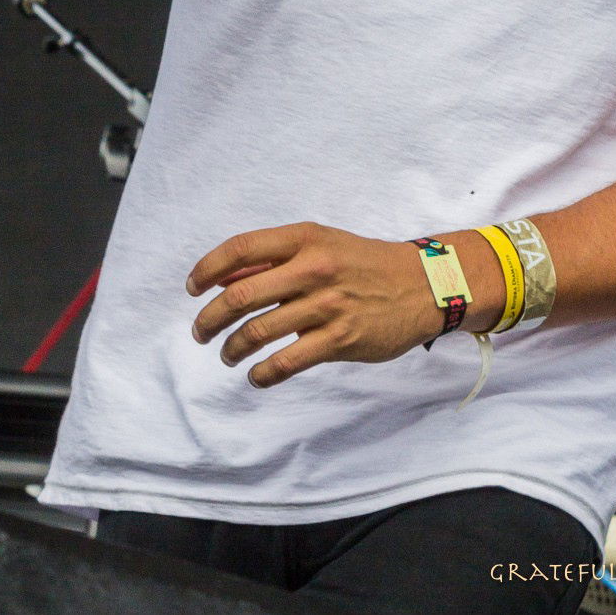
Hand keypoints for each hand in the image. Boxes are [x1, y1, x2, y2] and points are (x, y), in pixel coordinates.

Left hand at [186, 222, 451, 386]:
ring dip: (231, 349)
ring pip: (257, 332)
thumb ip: (277, 259)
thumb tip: (224, 279)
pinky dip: (262, 373)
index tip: (192, 289)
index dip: (207, 269)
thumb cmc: (365, 263)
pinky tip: (256, 375)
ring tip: (227, 355)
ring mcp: (327, 305)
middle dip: (209, 320)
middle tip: (201, 333)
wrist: (422, 285)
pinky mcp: (341, 339)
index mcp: (305, 238)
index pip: (240, 248)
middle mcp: (312, 268)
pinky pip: (287, 362)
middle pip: (240, 295)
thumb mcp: (323, 244)